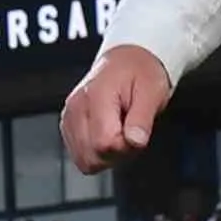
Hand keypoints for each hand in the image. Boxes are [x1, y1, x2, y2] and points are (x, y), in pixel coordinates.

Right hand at [59, 42, 172, 176]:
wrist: (127, 60)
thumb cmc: (141, 72)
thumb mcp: (152, 92)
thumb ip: (142, 119)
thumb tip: (135, 142)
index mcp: (96, 96)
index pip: (104, 144)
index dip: (125, 147)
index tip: (137, 134)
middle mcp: (76, 107)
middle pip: (92, 156)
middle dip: (117, 154)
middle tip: (131, 133)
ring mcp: (69, 117)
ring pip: (84, 160)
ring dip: (106, 156)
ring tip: (120, 134)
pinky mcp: (68, 125)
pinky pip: (80, 156)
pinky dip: (97, 153)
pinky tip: (109, 135)